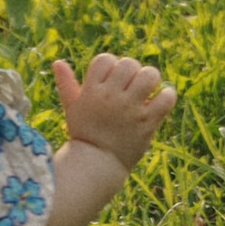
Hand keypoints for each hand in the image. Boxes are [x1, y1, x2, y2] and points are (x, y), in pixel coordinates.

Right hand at [53, 50, 175, 169]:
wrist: (97, 166)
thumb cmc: (84, 134)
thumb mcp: (72, 108)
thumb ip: (67, 84)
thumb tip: (58, 62)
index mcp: (92, 91)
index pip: (105, 59)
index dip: (110, 66)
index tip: (111, 81)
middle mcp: (111, 97)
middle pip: (128, 63)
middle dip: (131, 72)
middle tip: (130, 87)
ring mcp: (131, 109)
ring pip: (149, 75)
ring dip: (150, 80)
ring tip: (146, 91)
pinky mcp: (147, 122)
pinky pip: (166, 98)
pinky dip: (166, 96)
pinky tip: (159, 102)